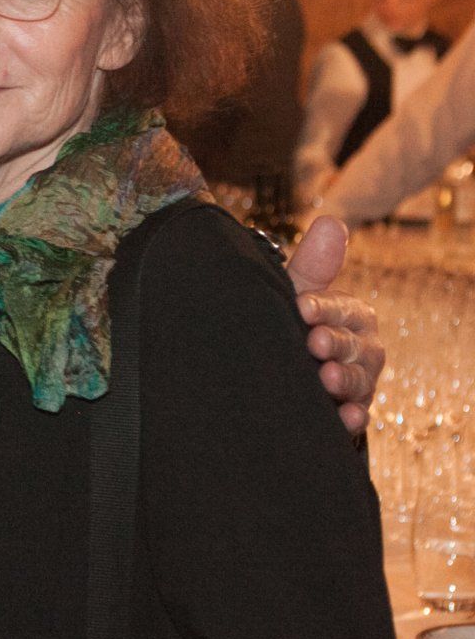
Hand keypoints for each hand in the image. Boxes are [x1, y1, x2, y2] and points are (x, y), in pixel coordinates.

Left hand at [285, 215, 384, 435]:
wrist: (277, 368)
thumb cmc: (290, 321)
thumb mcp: (295, 293)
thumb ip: (313, 265)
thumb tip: (331, 221)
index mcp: (350, 314)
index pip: (343, 309)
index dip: (323, 308)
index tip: (302, 307)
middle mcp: (362, 346)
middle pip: (356, 345)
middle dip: (336, 343)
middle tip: (313, 344)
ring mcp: (359, 379)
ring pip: (361, 379)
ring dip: (346, 379)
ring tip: (327, 378)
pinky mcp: (350, 409)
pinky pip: (359, 414)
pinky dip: (353, 416)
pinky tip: (346, 417)